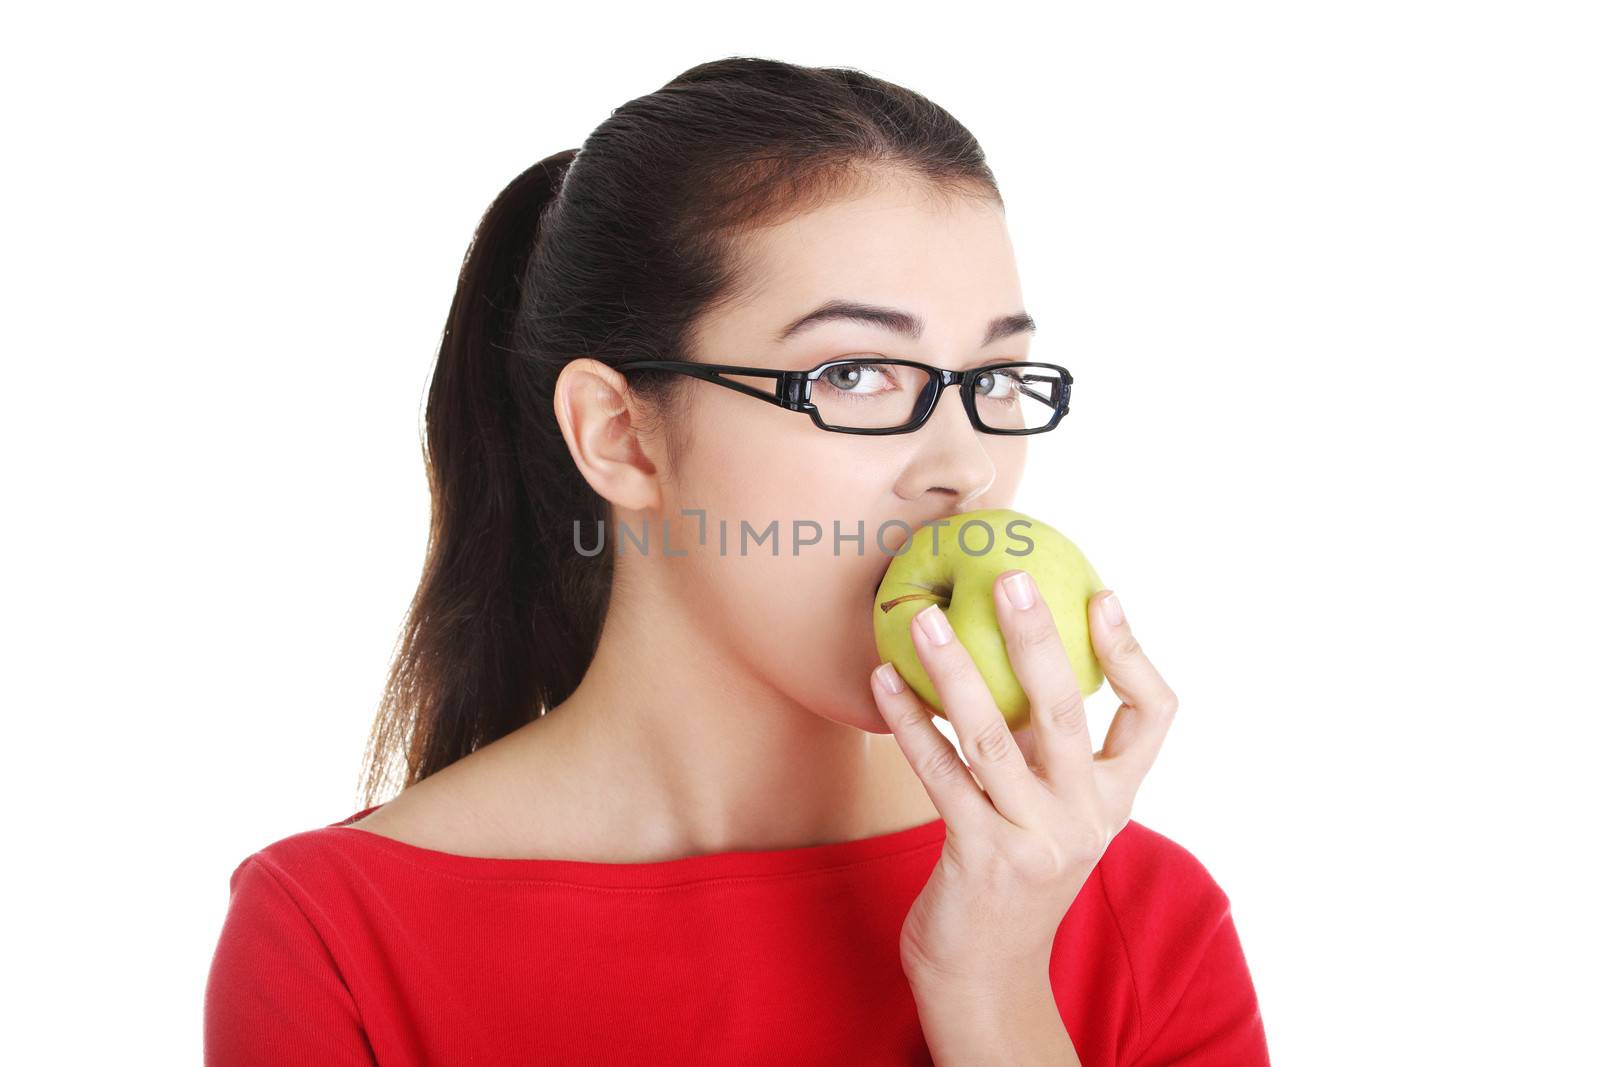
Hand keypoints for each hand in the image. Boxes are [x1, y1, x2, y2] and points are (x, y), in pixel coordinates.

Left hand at [870, 573, 1177, 995]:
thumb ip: (1048, 750)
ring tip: (921, 619)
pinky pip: (939, 773)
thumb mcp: (1051, 812)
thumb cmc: (1011, 871)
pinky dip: (909, 722)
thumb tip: (1018, 648)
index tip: (1102, 595)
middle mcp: (1084, 818)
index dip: (1133, 654)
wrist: (985, 973)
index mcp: (1113, 800)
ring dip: (953, 670)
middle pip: (1069, 712)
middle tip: (1009, 578)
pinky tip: (883, 681)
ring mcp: (1033, 840)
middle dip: (1039, 639)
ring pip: (992, 737)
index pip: (1154, 718)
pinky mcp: (978, 856)